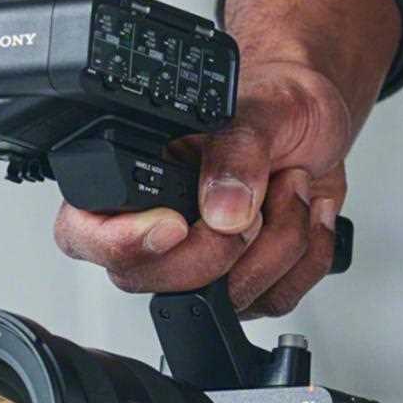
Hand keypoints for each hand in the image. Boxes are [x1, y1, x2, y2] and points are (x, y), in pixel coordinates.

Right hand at [54, 0, 400, 315]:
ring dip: (281, 241)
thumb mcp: (261, 108)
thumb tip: (222, 208)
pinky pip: (276, 298)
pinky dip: (306, 255)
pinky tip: (300, 213)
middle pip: (160, 284)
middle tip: (253, 201)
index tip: (174, 225)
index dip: (121, 243)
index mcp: (133, 180)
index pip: (84, 234)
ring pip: (231, 298)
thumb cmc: (276, 103)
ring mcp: (203, 264)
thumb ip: (237, 151)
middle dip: (225, 248)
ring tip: (286, 186)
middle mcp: (159, 229)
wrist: (317, 121)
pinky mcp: (248, 285)